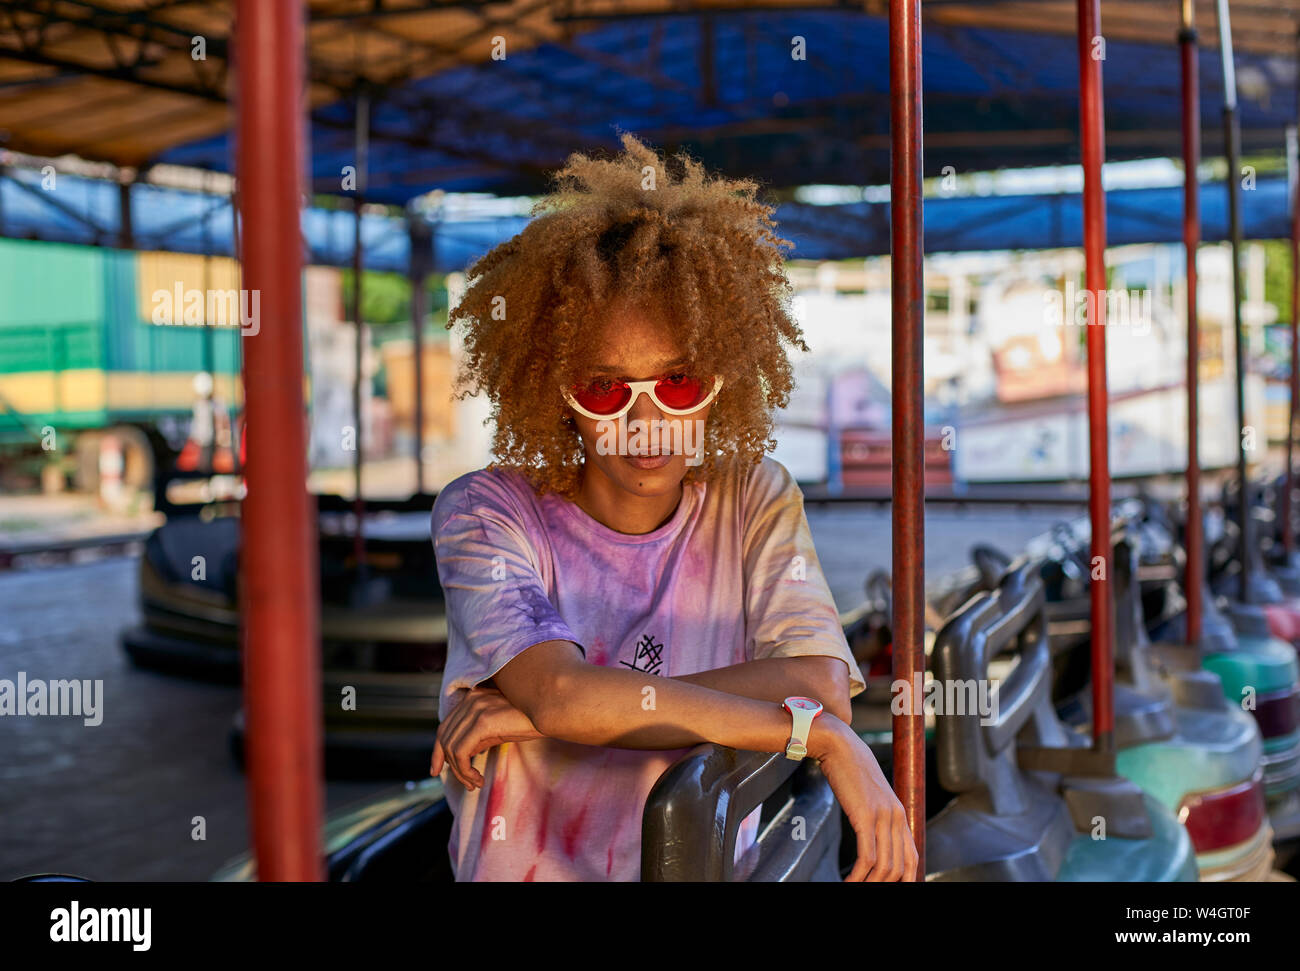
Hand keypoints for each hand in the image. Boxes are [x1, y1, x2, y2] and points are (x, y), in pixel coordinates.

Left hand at [430, 685, 544, 789]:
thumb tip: (462, 756)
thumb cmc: (531, 721)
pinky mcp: (482, 722)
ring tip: (475, 783)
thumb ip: (479, 738)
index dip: (436, 751)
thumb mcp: (499, 729)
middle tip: (467, 784)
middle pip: (444, 737)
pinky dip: (465, 770)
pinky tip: (479, 779)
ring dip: (461, 772)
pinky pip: (461, 752)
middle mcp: (471, 700)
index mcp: (473, 698)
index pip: (445, 726)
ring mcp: (475, 709)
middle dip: (448, 765)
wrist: (551, 712)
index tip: (436, 770)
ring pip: (452, 748)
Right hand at [808, 715, 919, 882]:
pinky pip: (866, 857)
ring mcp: (882, 816)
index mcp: (900, 814)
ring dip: (870, 884)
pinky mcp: (865, 816)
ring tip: (855, 888)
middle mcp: (896, 817)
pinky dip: (858, 876)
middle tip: (867, 890)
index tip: (892, 887)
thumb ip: (877, 814)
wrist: (839, 745)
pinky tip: (848, 881)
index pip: (912, 858)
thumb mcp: (870, 794)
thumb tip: (873, 834)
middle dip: (885, 885)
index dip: (906, 879)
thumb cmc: (850, 769)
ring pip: (885, 866)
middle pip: (899, 867)